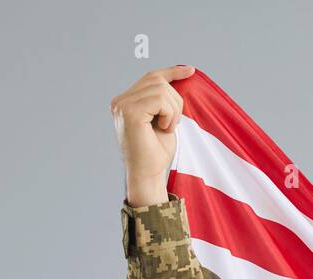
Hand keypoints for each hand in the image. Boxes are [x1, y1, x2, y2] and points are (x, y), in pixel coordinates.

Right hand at [110, 64, 196, 206]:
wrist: (148, 174)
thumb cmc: (157, 153)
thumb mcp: (164, 120)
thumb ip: (165, 101)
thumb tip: (182, 77)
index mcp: (126, 102)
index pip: (151, 77)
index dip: (172, 71)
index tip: (191, 71)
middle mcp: (120, 101)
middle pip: (158, 81)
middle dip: (175, 102)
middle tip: (171, 124)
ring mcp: (122, 105)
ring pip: (161, 89)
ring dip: (173, 110)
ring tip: (167, 128)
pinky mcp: (129, 112)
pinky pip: (160, 99)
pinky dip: (170, 114)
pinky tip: (165, 128)